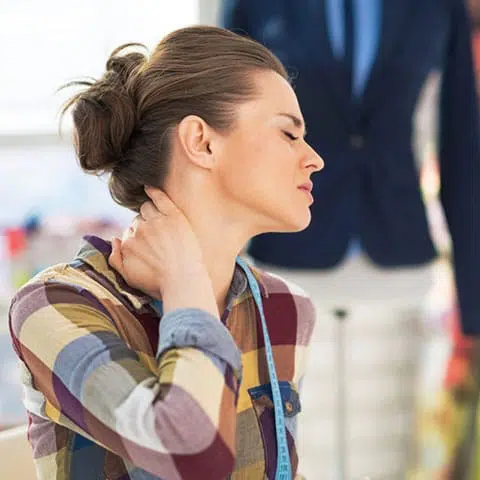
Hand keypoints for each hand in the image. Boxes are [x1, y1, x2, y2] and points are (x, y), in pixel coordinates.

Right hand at [109, 187, 217, 316]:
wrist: (184, 281)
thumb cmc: (158, 283)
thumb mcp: (129, 277)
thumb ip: (115, 259)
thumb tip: (114, 240)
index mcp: (128, 243)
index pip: (129, 231)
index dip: (139, 237)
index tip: (150, 246)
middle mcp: (140, 230)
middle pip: (138, 220)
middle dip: (144, 226)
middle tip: (158, 238)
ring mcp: (157, 222)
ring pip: (147, 208)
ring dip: (150, 212)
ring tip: (160, 222)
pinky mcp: (174, 216)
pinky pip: (160, 198)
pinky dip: (153, 191)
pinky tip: (150, 188)